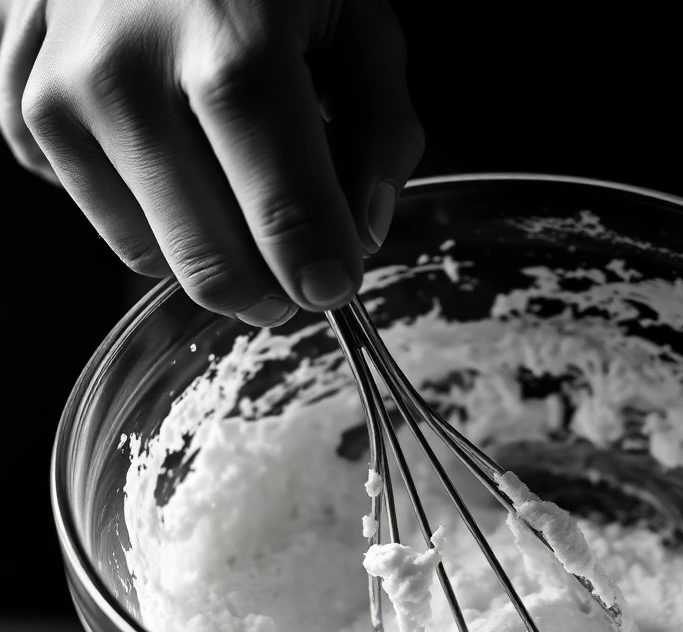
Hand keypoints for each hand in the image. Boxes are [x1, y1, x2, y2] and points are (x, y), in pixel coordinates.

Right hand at [0, 0, 422, 325]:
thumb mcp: (359, 19)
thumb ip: (383, 129)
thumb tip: (361, 234)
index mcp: (233, 49)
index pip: (284, 214)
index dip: (321, 275)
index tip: (337, 288)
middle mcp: (127, 77)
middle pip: (212, 264)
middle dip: (269, 291)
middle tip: (296, 272)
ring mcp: (60, 98)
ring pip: (154, 258)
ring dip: (211, 256)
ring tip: (238, 197)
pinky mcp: (23, 115)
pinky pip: (103, 222)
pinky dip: (152, 219)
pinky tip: (176, 164)